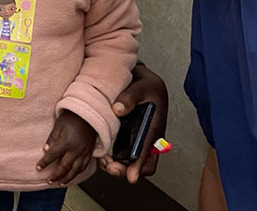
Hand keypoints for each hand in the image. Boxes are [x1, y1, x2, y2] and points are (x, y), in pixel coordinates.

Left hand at [36, 110, 96, 185]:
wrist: (89, 115)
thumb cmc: (73, 117)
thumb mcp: (58, 125)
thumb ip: (52, 138)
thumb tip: (45, 149)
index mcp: (66, 142)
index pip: (52, 155)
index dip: (44, 163)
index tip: (38, 168)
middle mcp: (76, 149)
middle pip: (64, 167)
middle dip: (55, 175)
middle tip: (49, 181)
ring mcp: (84, 152)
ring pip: (75, 170)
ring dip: (67, 178)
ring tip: (60, 183)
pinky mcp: (89, 153)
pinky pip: (83, 167)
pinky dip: (77, 174)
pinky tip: (72, 176)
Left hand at [97, 63, 167, 182]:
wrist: (142, 80)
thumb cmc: (146, 85)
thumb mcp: (141, 86)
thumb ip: (130, 96)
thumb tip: (117, 110)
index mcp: (154, 128)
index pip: (148, 151)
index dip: (139, 165)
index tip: (131, 176)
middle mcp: (149, 139)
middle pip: (143, 165)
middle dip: (127, 170)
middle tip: (110, 166)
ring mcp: (139, 140)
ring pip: (132, 163)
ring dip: (118, 166)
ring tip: (103, 161)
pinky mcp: (129, 138)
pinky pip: (123, 155)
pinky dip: (113, 159)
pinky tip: (102, 155)